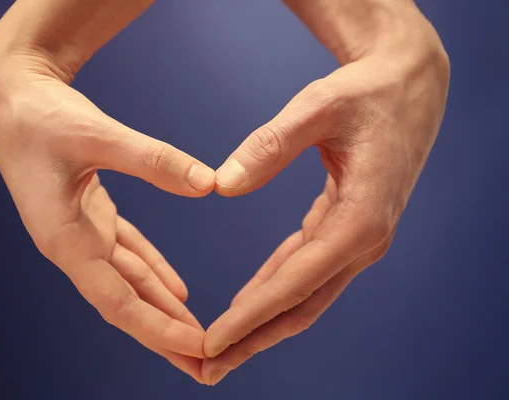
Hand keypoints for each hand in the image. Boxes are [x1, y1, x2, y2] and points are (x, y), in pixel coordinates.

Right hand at [0, 52, 214, 382]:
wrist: (12, 97)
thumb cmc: (39, 116)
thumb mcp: (95, 135)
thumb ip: (152, 160)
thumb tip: (207, 183)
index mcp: (64, 239)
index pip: (117, 300)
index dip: (158, 328)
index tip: (198, 348)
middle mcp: (72, 245)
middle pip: (125, 303)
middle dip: (165, 335)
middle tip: (205, 365)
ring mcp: (81, 232)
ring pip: (129, 282)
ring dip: (162, 309)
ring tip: (196, 336)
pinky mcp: (91, 214)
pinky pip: (128, 254)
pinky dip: (153, 273)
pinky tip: (177, 290)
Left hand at [203, 2, 449, 383]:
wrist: (409, 85)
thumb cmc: (366, 93)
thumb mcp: (318, 107)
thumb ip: (270, 145)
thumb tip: (222, 184)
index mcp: (360, 219)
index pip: (296, 282)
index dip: (251, 317)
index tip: (211, 342)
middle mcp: (363, 241)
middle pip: (301, 305)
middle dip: (253, 340)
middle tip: (207, 368)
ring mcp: (359, 239)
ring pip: (304, 295)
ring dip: (262, 323)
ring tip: (221, 347)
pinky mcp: (348, 229)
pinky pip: (306, 270)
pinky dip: (274, 290)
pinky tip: (248, 304)